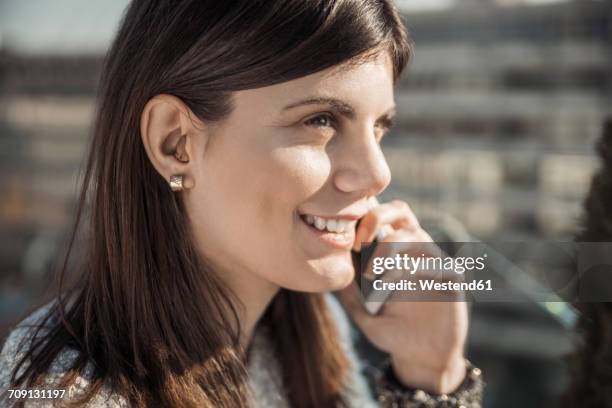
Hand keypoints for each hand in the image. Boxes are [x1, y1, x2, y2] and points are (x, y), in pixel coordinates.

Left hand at [336, 199, 468, 393]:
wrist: (423, 358)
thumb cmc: (393, 333)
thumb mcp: (364, 315)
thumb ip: (350, 296)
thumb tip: (333, 276)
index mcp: (395, 254)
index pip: (383, 217)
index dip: (364, 218)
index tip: (348, 243)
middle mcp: (415, 252)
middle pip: (402, 210)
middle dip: (378, 216)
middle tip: (359, 244)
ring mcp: (435, 263)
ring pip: (417, 235)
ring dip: (391, 248)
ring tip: (374, 274)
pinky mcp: (453, 281)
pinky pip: (441, 263)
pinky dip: (420, 269)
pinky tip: (403, 285)